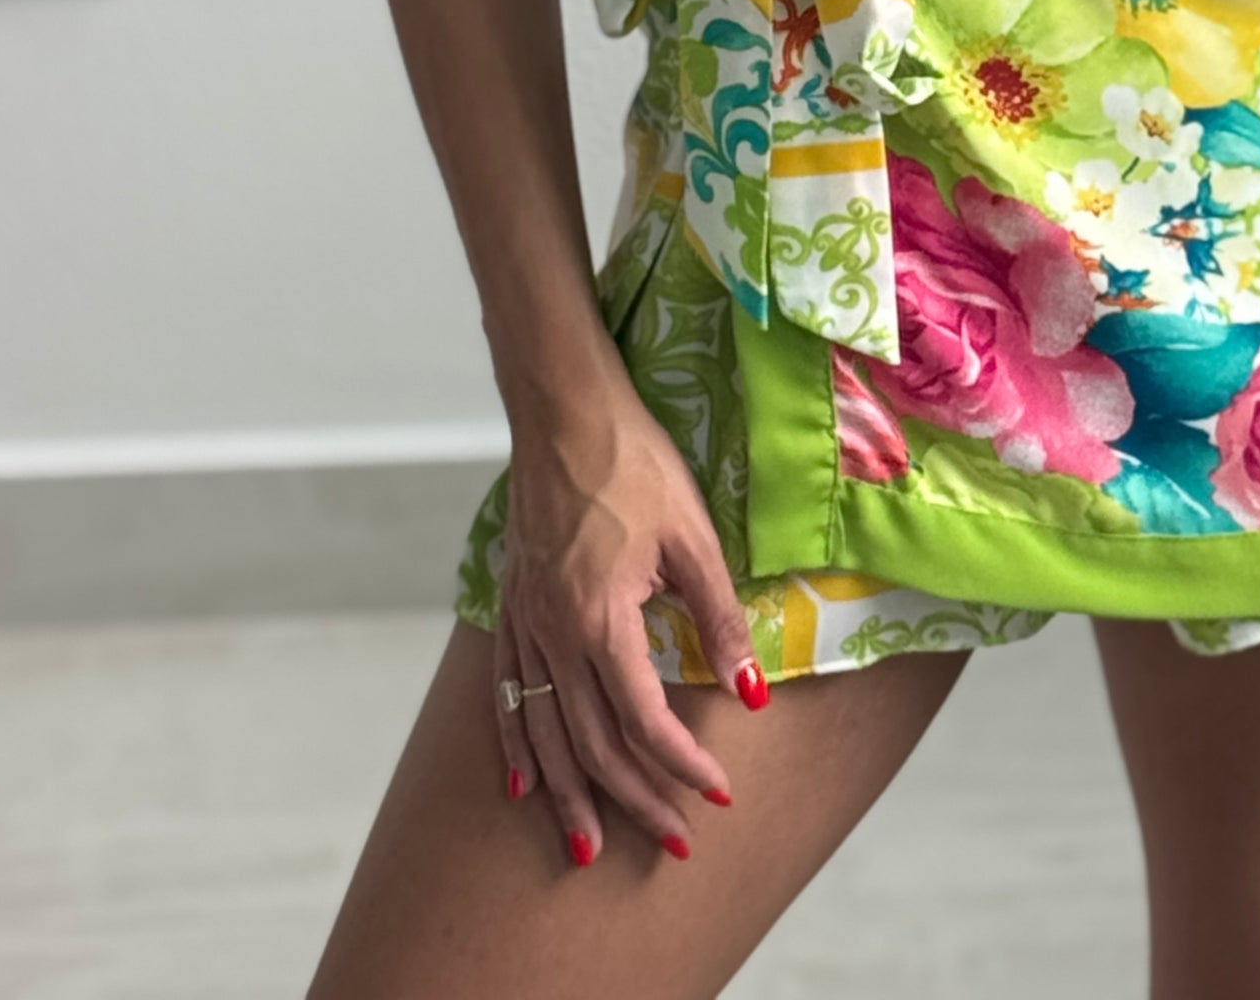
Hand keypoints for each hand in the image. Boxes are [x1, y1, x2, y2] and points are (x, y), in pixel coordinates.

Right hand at [492, 372, 767, 865]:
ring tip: (590, 848)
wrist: (564, 411)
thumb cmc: (635, 463)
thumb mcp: (693, 536)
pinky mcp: (511, 606)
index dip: (683, 766)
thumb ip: (719, 620)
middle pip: (592, 744)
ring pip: (543, 733)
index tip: (718, 795)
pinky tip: (524, 783)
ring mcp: (526, 623)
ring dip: (570, 795)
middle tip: (674, 842)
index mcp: (601, 620)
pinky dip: (516, 744)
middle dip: (636, 800)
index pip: (645, 721)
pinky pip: (506, 694)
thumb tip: (753, 694)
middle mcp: (554, 634)